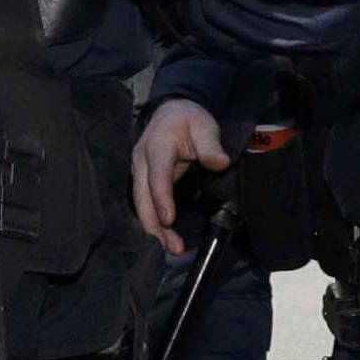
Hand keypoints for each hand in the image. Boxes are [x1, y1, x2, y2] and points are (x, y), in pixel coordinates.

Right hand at [132, 99, 230, 255]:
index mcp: (158, 146)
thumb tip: (220, 163)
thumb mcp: (204, 126)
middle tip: (171, 247)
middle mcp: (142, 161)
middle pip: (142, 197)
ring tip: (172, 248)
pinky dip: (154, 221)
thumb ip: (211, 145)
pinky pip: (145, 203)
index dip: (162, 198)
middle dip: (154, 224)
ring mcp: (139, 171)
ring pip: (141, 204)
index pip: (157, 175)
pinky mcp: (142, 180)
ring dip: (154, 228)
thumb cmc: (188, 119)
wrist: (171, 111)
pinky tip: (166, 237)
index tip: (169, 219)